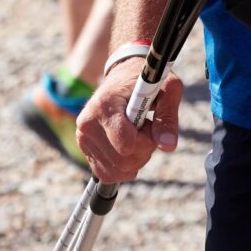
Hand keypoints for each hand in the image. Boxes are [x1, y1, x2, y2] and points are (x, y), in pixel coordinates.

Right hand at [77, 59, 183, 184]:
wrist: (123, 76)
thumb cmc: (146, 81)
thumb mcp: (167, 89)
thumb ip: (168, 117)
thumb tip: (168, 146)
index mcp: (105, 105)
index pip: (127, 143)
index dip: (147, 140)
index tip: (150, 123)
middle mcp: (88, 122)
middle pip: (123, 160)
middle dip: (144, 150)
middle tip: (146, 128)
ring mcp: (83, 136)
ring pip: (116, 170)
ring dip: (136, 158)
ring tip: (137, 134)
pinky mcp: (83, 147)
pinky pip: (105, 174)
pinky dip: (123, 168)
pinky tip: (128, 149)